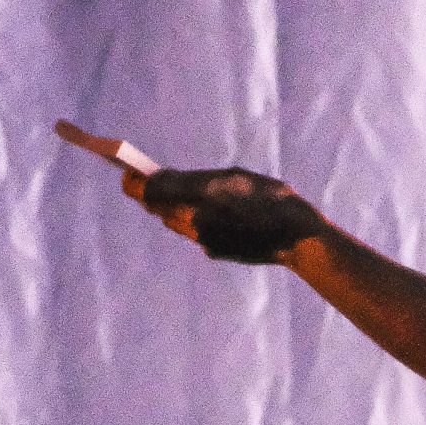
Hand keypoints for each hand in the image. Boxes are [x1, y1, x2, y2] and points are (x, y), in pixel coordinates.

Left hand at [122, 164, 323, 264]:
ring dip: (175, 209)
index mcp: (200, 192)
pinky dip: (200, 223)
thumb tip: (163, 183)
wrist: (298, 238)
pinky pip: (196, 233)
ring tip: (191, 197)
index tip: (127, 173)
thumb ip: (196, 180)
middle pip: (158, 207)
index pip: (150, 189)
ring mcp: (203, 238)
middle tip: (154, 180)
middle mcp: (195, 218)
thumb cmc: (270, 198)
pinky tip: (222, 217)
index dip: (134, 181)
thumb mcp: (234, 178)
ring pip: (175, 221)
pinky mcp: (213, 251)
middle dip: (156, 194)